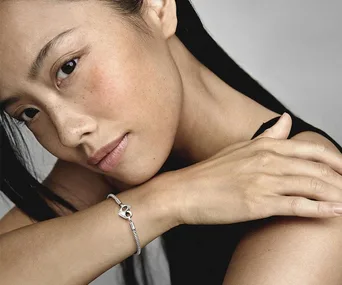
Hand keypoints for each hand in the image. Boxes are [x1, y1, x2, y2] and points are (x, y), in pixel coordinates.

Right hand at [163, 113, 341, 224]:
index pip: (310, 150)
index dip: (335, 160)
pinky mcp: (258, 202)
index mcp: (264, 147)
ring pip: (312, 186)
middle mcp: (267, 160)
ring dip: (337, 194)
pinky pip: (297, 205)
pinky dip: (321, 209)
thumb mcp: (240, 148)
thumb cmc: (210, 172)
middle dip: (341, 179)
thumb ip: (268, 136)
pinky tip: (336, 212)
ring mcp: (263, 181)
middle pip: (316, 168)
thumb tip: (286, 119)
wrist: (185, 190)